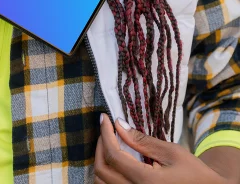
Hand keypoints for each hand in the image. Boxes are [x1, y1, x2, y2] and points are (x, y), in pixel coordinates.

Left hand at [94, 113, 231, 183]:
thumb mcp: (172, 152)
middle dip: (100, 145)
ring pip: (101, 181)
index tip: (104, 118)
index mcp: (145, 181)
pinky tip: (117, 160)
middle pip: (101, 169)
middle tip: (107, 129)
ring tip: (110, 143)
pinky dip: (108, 173)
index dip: (105, 134)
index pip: (113, 155)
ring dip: (102, 160)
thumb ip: (142, 140)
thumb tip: (118, 124)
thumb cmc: (195, 173)